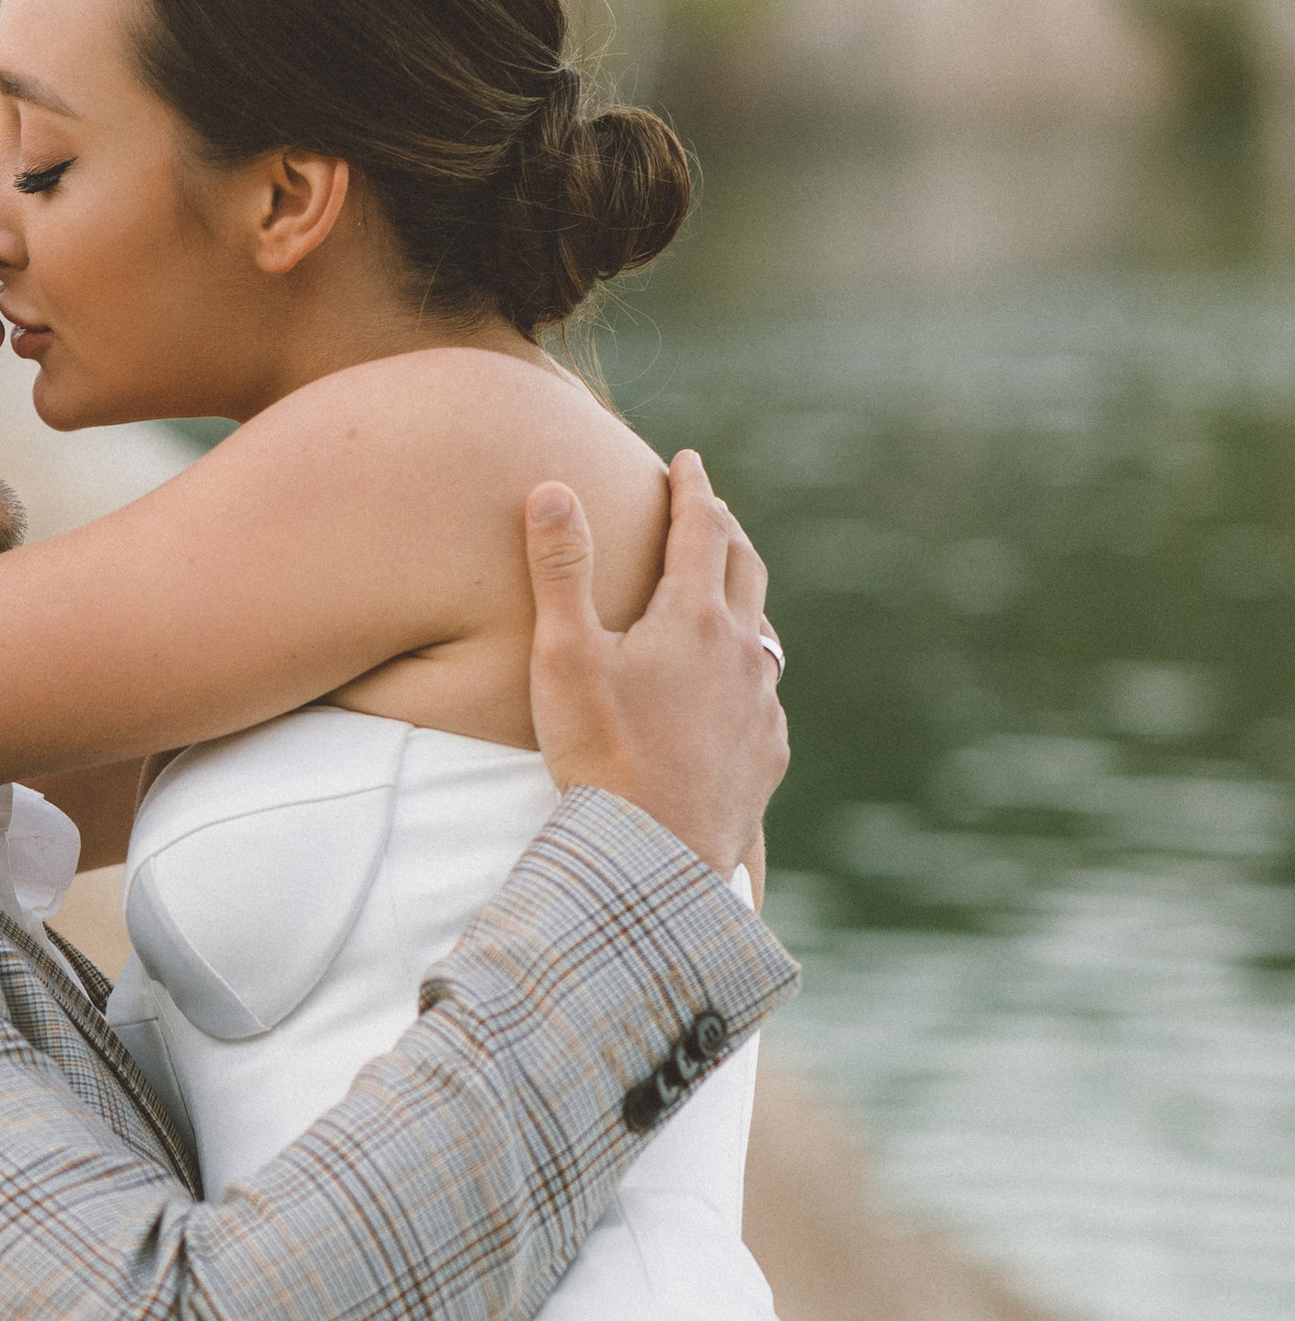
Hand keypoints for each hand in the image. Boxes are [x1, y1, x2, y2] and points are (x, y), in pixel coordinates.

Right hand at [525, 450, 785, 878]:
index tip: (687, 461)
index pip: (700, 528)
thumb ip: (560, 569)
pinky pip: (764, 692)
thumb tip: (554, 488)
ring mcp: (761, 705)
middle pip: (744, 567)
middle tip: (708, 506)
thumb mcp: (564, 656)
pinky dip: (746, 667)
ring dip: (740, 597)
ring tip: (721, 591)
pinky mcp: (767, 754)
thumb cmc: (600, 755)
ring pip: (761, 631)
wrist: (655, 859)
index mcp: (694, 618)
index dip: (692, 488)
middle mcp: (741, 652)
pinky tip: (730, 686)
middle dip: (724, 528)